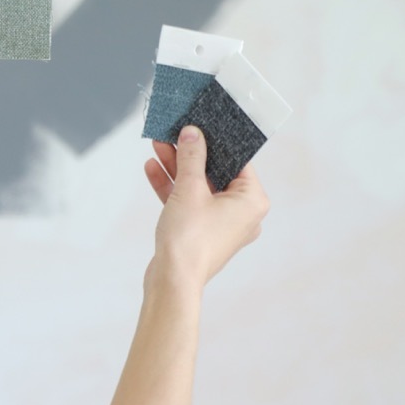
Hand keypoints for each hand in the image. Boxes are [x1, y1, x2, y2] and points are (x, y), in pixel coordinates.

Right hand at [143, 126, 269, 288]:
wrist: (172, 280)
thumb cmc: (189, 238)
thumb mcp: (189, 188)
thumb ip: (191, 157)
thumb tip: (192, 133)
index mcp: (252, 201)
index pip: (238, 160)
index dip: (216, 140)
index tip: (200, 125)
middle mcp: (242, 213)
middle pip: (215, 172)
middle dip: (190, 154)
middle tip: (173, 134)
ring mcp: (221, 224)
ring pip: (199, 187)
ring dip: (177, 168)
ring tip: (157, 146)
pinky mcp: (201, 232)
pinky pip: (189, 203)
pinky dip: (173, 188)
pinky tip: (153, 169)